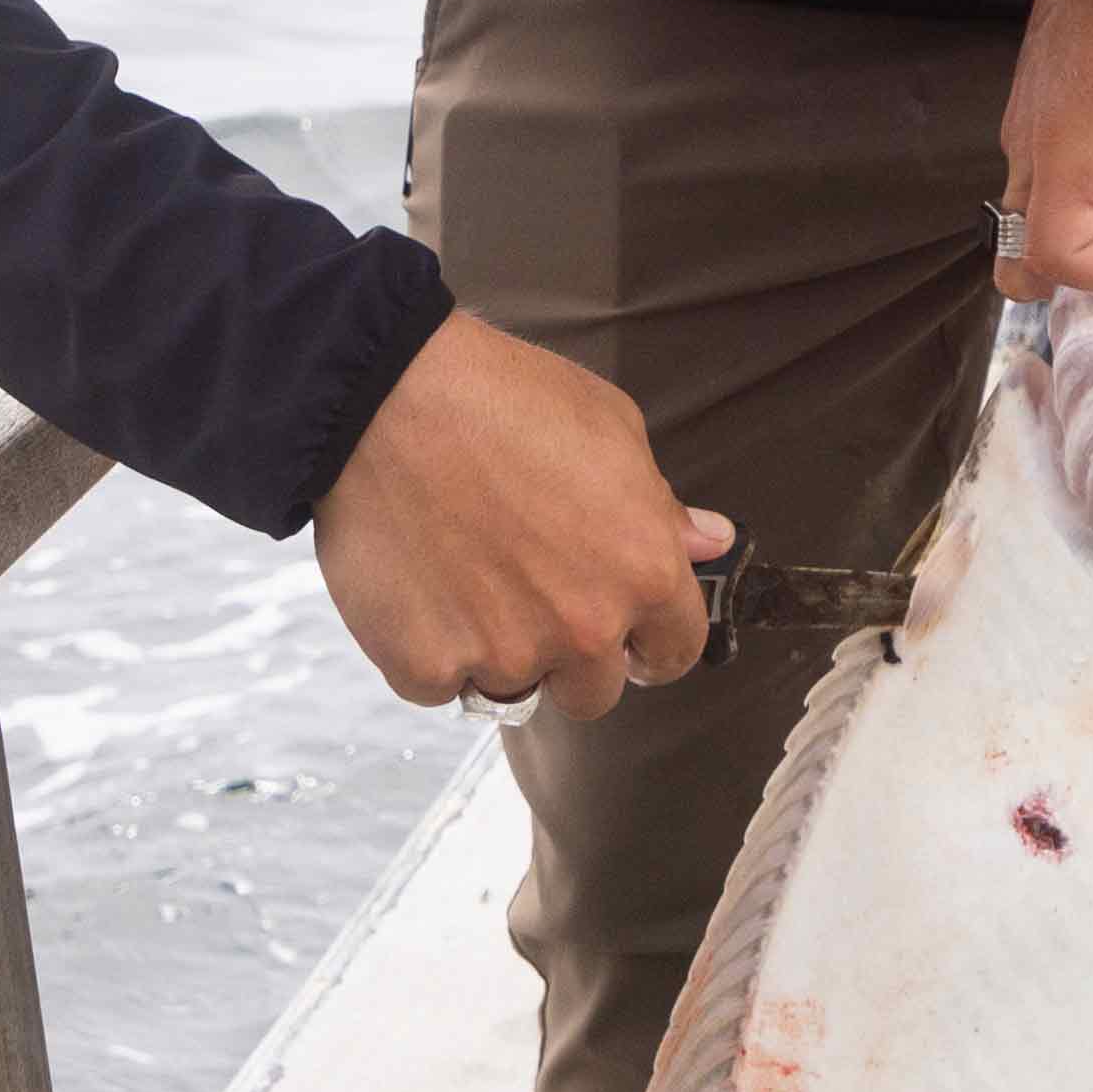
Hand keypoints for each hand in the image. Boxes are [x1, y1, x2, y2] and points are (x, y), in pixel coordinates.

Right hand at [315, 313, 730, 723]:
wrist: (383, 398)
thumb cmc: (500, 398)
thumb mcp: (609, 427)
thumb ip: (661, 504)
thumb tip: (708, 541)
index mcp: (644, 571)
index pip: (675, 652)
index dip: (651, 646)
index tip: (630, 641)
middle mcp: (583, 627)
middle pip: (594, 693)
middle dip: (570, 658)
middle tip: (528, 597)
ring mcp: (503, 654)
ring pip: (513, 688)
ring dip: (497, 652)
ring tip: (465, 578)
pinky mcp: (426, 666)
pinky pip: (438, 685)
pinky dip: (429, 650)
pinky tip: (418, 586)